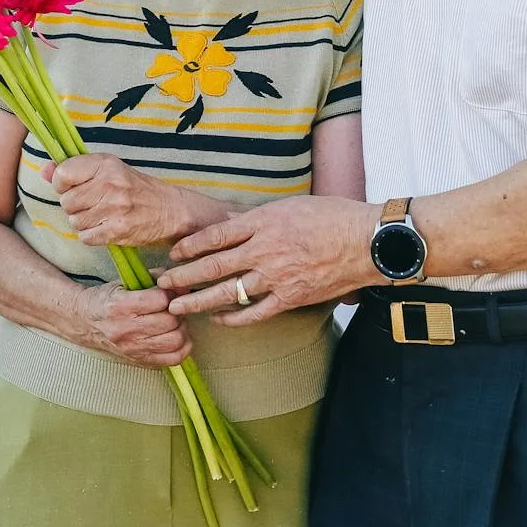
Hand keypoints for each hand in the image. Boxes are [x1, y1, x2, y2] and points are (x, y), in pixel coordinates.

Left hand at [47, 154, 216, 248]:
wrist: (169, 210)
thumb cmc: (135, 188)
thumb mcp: (107, 170)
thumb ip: (74, 169)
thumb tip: (43, 170)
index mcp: (105, 163)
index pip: (62, 174)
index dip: (63, 185)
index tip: (75, 187)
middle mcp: (110, 183)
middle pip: (66, 202)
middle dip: (75, 206)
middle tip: (94, 204)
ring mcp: (114, 207)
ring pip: (74, 221)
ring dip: (84, 222)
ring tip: (102, 216)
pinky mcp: (118, 230)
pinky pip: (86, 237)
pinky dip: (92, 236)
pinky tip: (106, 228)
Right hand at [72, 284, 191, 367]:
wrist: (85, 322)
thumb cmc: (106, 299)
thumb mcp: (124, 282)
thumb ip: (153, 278)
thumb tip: (180, 283)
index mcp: (120, 306)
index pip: (160, 300)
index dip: (171, 293)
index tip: (170, 291)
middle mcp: (125, 330)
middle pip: (170, 321)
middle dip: (177, 310)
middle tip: (174, 306)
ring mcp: (133, 348)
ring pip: (174, 340)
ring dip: (181, 328)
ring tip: (175, 321)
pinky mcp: (140, 360)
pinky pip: (173, 359)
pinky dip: (182, 347)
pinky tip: (176, 336)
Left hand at [157, 196, 377, 325]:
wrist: (366, 242)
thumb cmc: (333, 217)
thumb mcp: (291, 207)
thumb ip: (259, 219)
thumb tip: (232, 224)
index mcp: (264, 222)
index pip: (216, 235)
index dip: (190, 245)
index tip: (173, 252)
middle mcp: (265, 250)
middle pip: (214, 265)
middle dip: (183, 275)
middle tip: (160, 283)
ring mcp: (276, 276)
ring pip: (228, 292)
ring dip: (198, 300)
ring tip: (176, 307)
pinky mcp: (290, 297)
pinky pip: (254, 312)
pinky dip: (233, 318)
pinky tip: (218, 319)